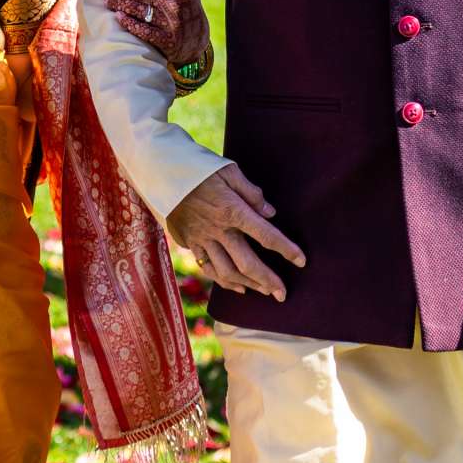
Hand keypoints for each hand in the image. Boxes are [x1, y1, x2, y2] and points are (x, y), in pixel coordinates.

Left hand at [103, 0, 210, 67]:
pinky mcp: (166, 41)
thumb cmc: (187, 3)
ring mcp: (170, 23)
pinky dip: (128, 22)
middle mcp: (173, 3)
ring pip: (135, 9)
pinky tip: (119, 16)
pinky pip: (142, 30)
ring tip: (108, 1)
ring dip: (118, 4)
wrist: (198, 40)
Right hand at [164, 164, 304, 300]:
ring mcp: (202, 238)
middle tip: (283, 294)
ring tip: (264, 292)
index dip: (286, 249)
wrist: (161, 172)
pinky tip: (236, 287)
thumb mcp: (228, 170)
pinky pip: (208, 267)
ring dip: (248, 285)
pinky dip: (223, 281)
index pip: (266, 235)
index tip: (301, 260)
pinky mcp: (190, 242)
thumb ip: (251, 193)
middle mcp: (218, 229)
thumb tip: (270, 212)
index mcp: (232, 210)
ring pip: (227, 271)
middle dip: (268, 280)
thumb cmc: (199, 168)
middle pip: (247, 263)